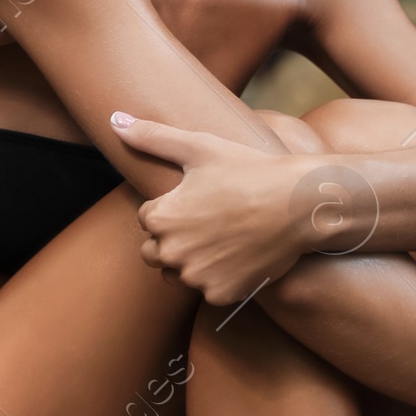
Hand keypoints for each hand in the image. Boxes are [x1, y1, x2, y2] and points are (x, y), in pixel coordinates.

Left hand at [110, 113, 319, 303]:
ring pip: (178, 274)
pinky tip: (238, 255)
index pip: (147, 219)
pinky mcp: (220, 295)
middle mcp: (172, 252)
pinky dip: (218, 277)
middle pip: (154, 251)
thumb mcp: (199, 147)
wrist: (300, 205)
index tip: (198, 199)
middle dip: (172, 238)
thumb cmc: (249, 171)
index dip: (171, 207)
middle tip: (207, 220)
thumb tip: (115, 120)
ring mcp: (196, 277)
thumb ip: (152, 137)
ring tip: (222, 238)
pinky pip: (206, 290)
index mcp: (161, 217)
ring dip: (191, 261)